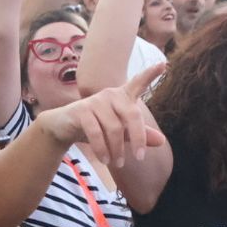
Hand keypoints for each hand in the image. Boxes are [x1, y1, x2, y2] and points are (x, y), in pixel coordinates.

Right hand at [39, 63, 167, 166]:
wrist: (64, 127)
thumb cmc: (96, 127)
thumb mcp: (121, 133)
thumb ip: (140, 135)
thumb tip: (162, 141)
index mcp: (122, 97)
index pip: (138, 83)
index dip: (150, 74)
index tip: (163, 64)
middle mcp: (111, 95)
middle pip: (132, 115)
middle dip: (138, 138)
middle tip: (140, 158)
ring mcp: (96, 101)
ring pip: (114, 128)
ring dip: (117, 149)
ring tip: (118, 163)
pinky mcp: (81, 110)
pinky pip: (96, 132)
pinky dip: (102, 149)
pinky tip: (105, 159)